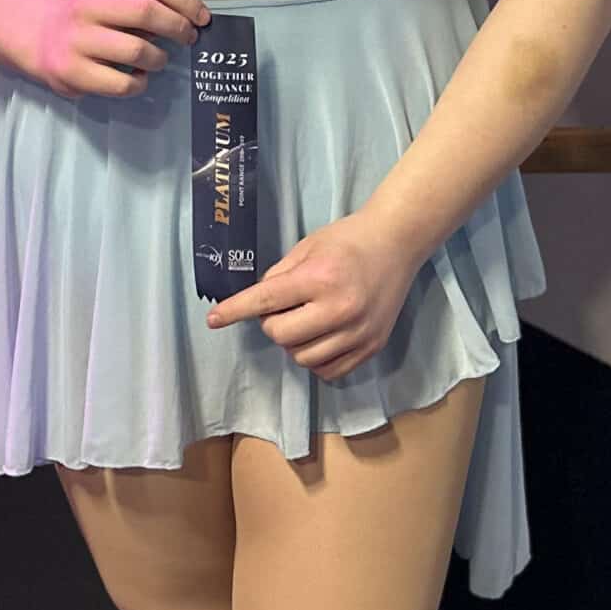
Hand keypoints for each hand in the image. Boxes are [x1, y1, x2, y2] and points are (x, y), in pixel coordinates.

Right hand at [34, 0, 211, 99]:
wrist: (44, 40)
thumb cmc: (93, 17)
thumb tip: (192, 19)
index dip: (185, 0)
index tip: (202, 17)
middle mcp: (87, 5)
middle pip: (147, 12)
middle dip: (177, 27)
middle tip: (188, 38)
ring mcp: (77, 40)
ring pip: (137, 51)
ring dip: (159, 59)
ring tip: (158, 60)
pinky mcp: (73, 72)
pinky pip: (122, 83)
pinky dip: (139, 82)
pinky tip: (137, 76)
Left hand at [205, 211, 423, 380]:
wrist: (397, 243)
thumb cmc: (348, 239)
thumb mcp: (307, 246)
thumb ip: (279, 276)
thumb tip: (258, 304)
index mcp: (320, 278)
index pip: (266, 300)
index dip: (235, 310)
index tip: (213, 320)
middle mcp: (340, 309)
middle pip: (280, 335)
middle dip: (272, 322)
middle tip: (284, 306)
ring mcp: (358, 332)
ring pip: (302, 358)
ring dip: (293, 342)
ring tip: (306, 319)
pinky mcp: (371, 347)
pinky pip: (328, 370)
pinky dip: (315, 358)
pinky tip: (320, 337)